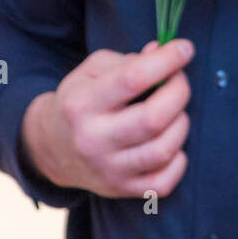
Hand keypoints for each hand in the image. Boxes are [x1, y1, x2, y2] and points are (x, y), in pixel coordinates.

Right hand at [20, 38, 193, 198]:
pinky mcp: (122, 190)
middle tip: (179, 80)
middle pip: (152, 118)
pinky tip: (170, 142)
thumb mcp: (92, 71)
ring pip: (163, 150)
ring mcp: (108, 170)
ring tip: (174, 111)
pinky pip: (164, 181)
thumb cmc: (80, 101)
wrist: (52, 148)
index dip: (167, 61)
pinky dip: (178, 160)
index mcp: (82, 103)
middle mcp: (93, 139)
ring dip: (181, 123)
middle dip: (179, 91)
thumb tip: (165, 52)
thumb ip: (129, 59)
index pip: (132, 79)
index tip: (184, 48)